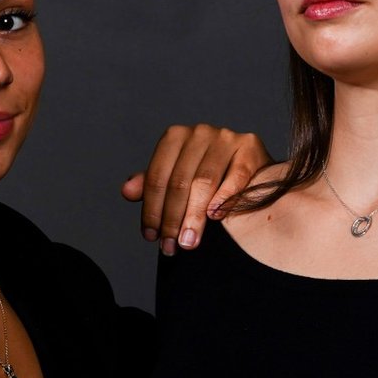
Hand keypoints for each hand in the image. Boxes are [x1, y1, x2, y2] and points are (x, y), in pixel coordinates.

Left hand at [120, 125, 273, 254]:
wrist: (249, 167)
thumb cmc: (206, 174)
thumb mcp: (175, 178)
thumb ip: (152, 184)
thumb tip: (127, 191)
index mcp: (175, 136)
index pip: (157, 176)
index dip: (151, 209)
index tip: (151, 236)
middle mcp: (200, 132)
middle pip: (179, 181)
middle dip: (172, 218)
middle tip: (170, 246)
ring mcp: (226, 138)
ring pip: (204, 181)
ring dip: (194, 215)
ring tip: (189, 241)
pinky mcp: (250, 148)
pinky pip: (235, 176)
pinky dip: (224, 198)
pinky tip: (215, 217)